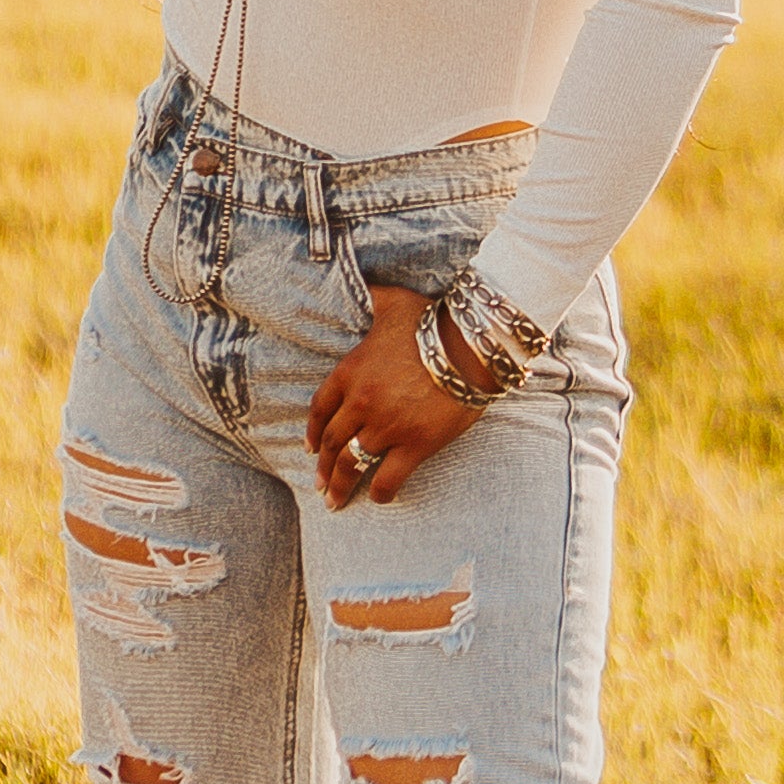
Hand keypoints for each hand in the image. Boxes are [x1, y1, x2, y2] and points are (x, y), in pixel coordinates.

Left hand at [308, 287, 481, 508]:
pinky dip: (380, 492)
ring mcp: (387, 426)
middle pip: (333, 441)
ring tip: (335, 502)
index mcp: (351, 372)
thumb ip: (372, 295)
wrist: (471, 345)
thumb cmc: (433, 320)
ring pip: (353, 463)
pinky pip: (389, 478)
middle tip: (320, 483)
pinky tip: (378, 498)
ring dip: (341, 485)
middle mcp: (362, 403)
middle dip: (324, 466)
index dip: (313, 431)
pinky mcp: (415, 445)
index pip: (321, 409)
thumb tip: (362, 281)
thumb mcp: (393, 300)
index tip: (311, 448)